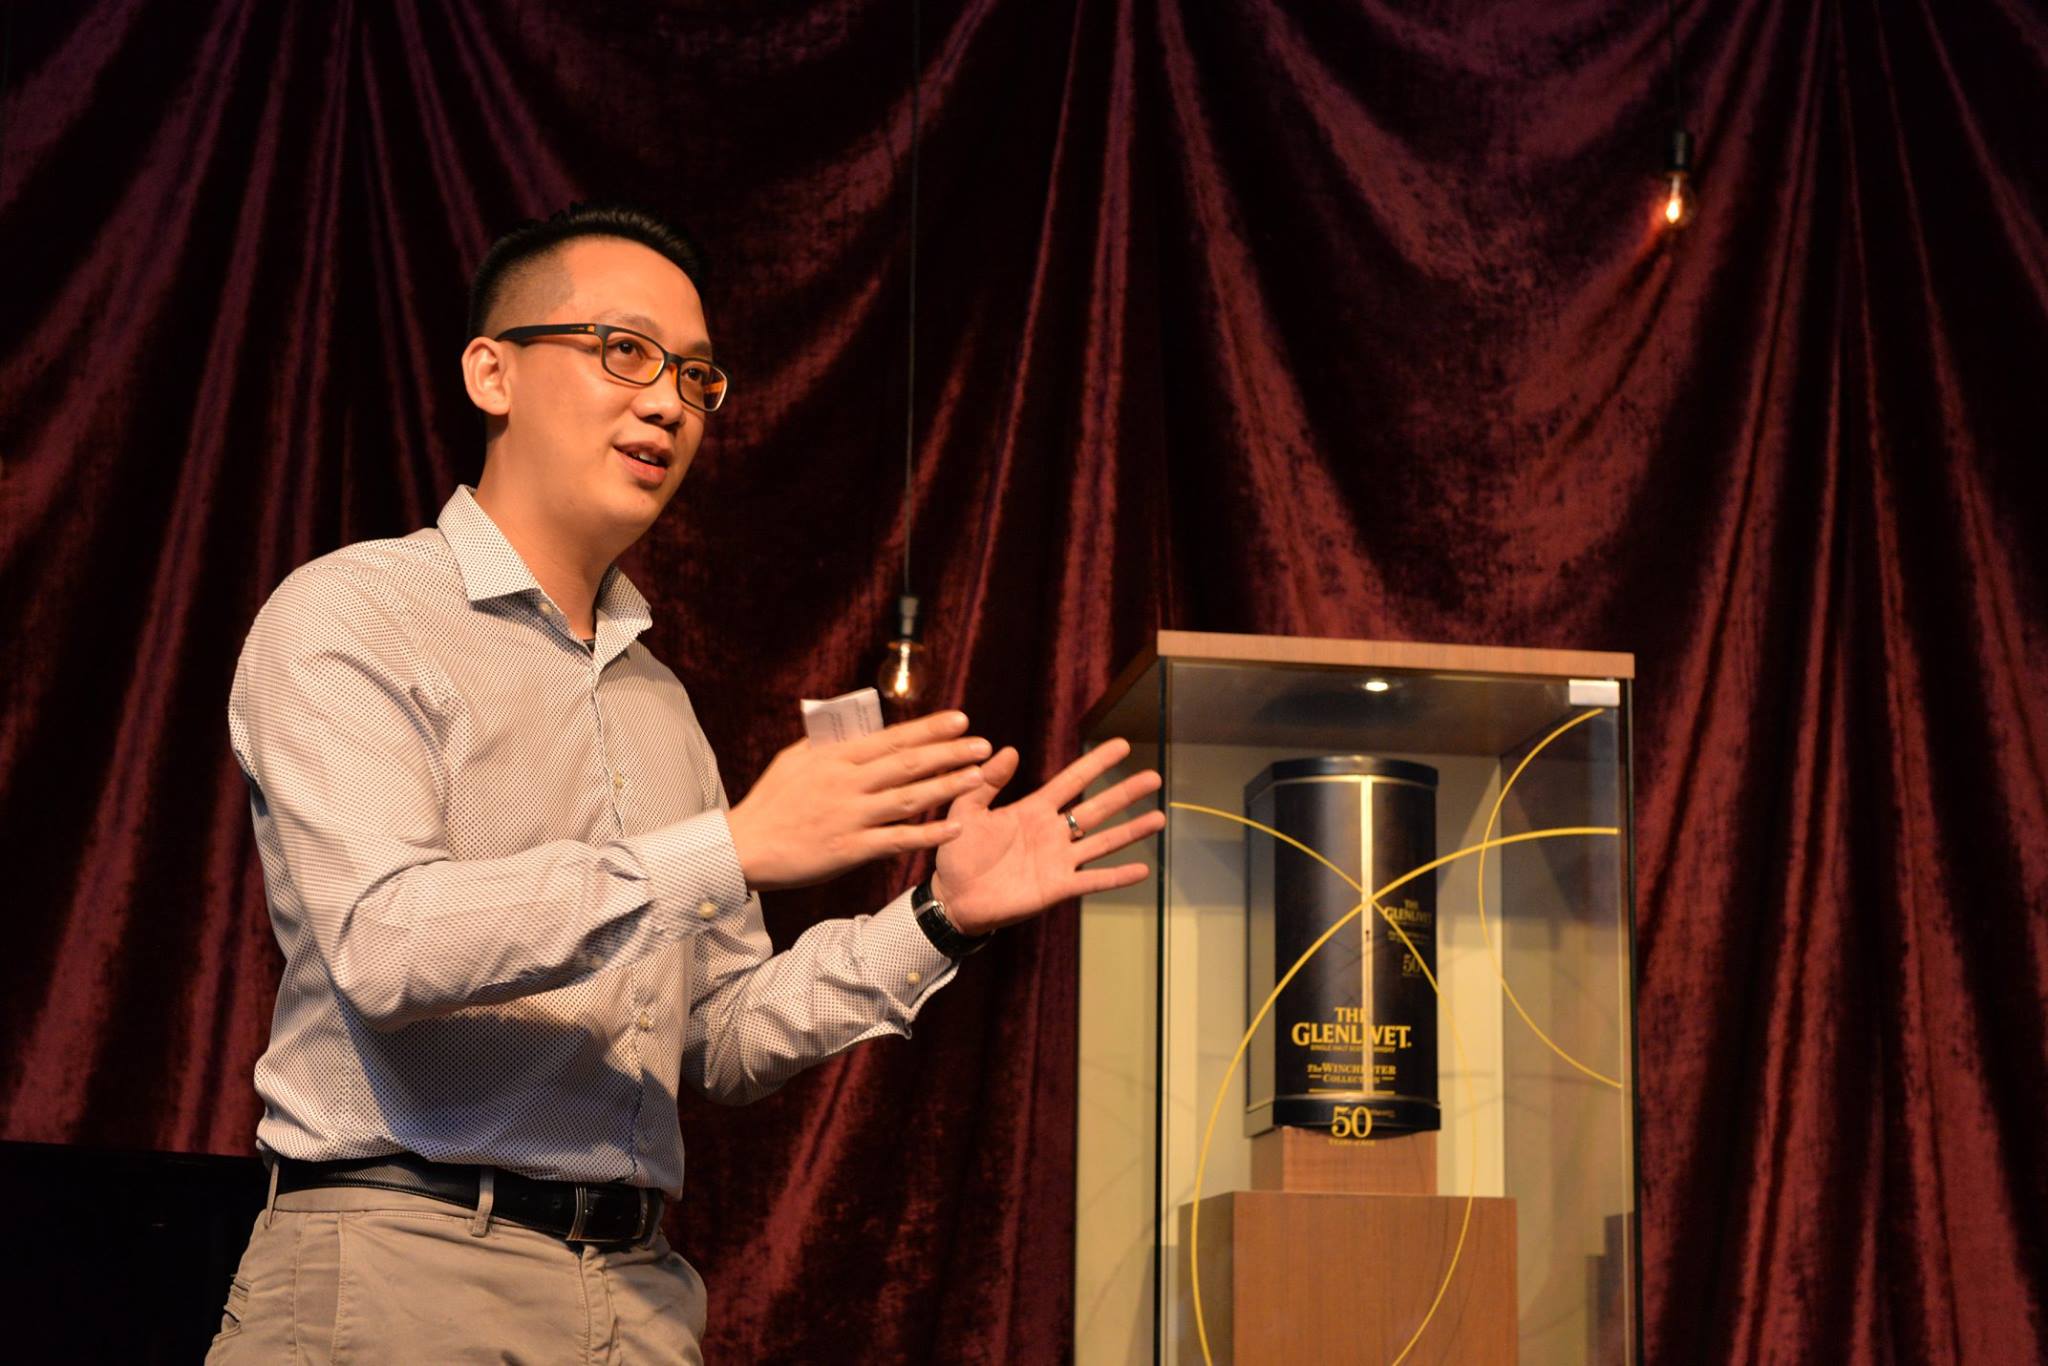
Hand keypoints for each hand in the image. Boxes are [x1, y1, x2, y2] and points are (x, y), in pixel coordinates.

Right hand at [727, 710, 992, 890]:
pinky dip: (927, 833)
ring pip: (908, 798)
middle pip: (907, 764)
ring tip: (978, 777)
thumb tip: (859, 727)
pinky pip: (896, 840)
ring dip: (947, 786)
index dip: (929, 729)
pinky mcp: (850, 849)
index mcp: (835, 758)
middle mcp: (847, 783)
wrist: (745, 846)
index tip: (960, 720)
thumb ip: (829, 744)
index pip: (891, 738)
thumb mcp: (795, 760)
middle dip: (949, 752)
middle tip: (983, 744)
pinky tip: (955, 827)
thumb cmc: (770, 801)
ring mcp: (850, 816)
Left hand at [932, 737, 1165, 933]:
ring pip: (1102, 841)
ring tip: (1160, 818)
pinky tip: (1143, 869)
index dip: (1096, 763)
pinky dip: (1117, 876)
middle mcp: (1053, 833)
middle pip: (1096, 808)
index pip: (1072, 781)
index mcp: (1033, 810)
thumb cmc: (958, 854)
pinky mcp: (1057, 887)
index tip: (1121, 745)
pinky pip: (1093, 880)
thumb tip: (1008, 750)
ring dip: (1131, 831)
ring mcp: (1058, 860)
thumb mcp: (966, 811)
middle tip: (1154, 776)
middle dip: (1125, 792)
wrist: (953, 898)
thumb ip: (986, 783)